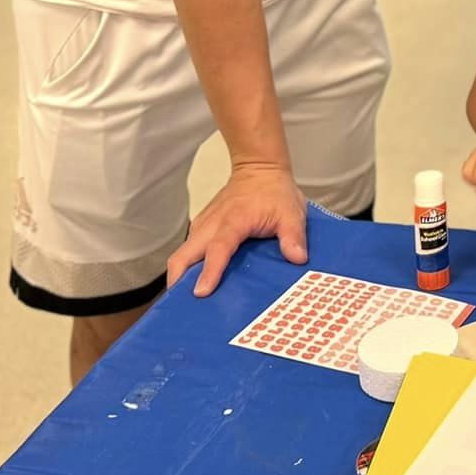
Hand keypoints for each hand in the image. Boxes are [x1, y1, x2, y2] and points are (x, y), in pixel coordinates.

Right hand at [167, 161, 307, 296]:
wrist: (259, 167)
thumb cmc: (275, 191)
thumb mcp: (292, 213)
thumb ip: (294, 237)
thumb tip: (297, 258)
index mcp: (234, 221)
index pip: (218, 248)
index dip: (209, 271)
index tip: (201, 292)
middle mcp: (212, 224)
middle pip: (183, 255)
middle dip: (178, 280)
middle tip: (182, 307)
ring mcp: (203, 224)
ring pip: (182, 253)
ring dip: (180, 275)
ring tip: (185, 303)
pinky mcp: (201, 226)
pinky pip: (188, 248)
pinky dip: (187, 266)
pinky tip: (195, 282)